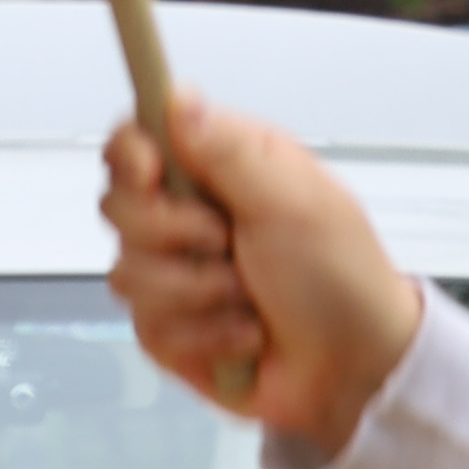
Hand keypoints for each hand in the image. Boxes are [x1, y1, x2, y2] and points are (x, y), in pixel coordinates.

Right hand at [103, 94, 422, 443]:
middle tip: (224, 244)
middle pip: (117, 206)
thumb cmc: (341, 279)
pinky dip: (202, 333)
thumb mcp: (292, 200)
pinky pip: (146, 325)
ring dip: (195, 292)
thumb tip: (178, 101)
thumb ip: (229, 150)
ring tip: (245, 298)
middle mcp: (191, 216)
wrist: (351, 367)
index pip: (141, 137)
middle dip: (170, 235)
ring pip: (126, 273)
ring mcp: (174, 273)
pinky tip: (241, 332)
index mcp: (224, 170)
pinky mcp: (166, 326)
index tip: (151, 171)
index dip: (131, 152)